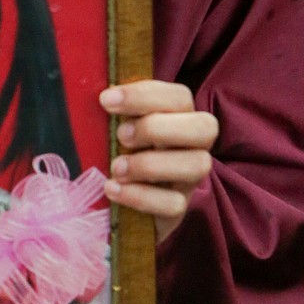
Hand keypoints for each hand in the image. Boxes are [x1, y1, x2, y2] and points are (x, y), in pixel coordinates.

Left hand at [100, 81, 218, 242]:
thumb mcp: (116, 126)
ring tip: (116, 168)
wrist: (121, 204)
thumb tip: (98, 95)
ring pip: (197, 165)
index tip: (106, 100)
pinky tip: (112, 189)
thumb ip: (114, 110)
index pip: (179, 96)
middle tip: (120, 136)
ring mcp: (189, 179)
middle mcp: (193, 145)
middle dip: (157, 128)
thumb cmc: (119, 151)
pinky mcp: (178, 209)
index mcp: (179, 116)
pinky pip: (174, 204)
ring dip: (151, 164)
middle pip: (204, 127)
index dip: (144, 95)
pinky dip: (140, 196)